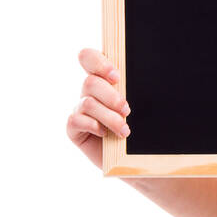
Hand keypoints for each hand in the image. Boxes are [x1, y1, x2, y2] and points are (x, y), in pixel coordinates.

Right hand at [66, 48, 130, 168]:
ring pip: (88, 103)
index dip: (99, 63)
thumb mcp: (142, 108)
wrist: (132, 158)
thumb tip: (142, 75)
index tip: (117, 77)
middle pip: (90, 82)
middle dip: (111, 97)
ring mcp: (80, 109)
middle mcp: (89, 92)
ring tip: (124, 131)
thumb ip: (135, 91)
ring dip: (109, 117)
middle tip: (127, 110)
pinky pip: (75, 120)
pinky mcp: (73, 128)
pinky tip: (104, 134)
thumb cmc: (139, 130)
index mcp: (104, 79)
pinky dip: (92, 126)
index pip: (89, 57)